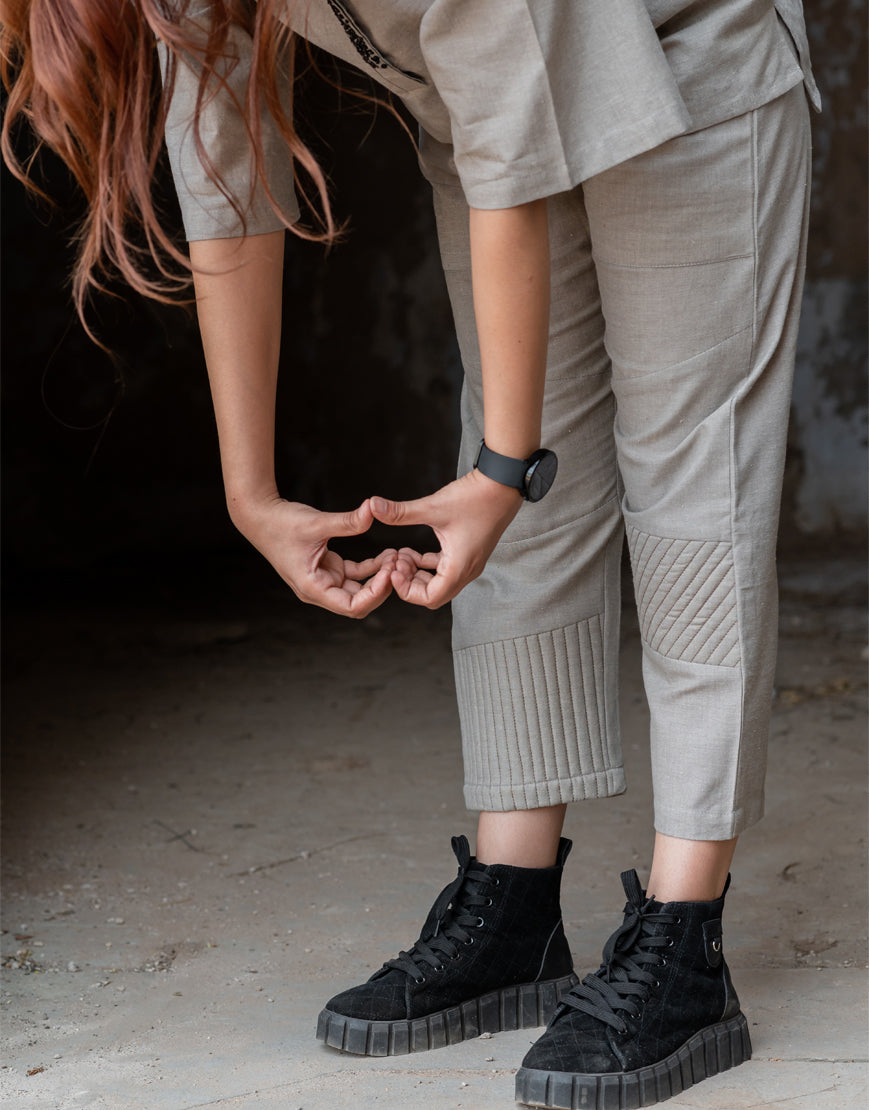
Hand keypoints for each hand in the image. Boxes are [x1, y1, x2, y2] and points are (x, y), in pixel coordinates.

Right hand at [233, 495, 396, 617]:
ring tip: (396, 556)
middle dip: (382, 587)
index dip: (375, 594)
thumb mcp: (317, 523)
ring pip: (360, 588)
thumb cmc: (281, 523)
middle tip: (399, 566)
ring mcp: (325, 580)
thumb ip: (347, 522)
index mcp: (313, 588)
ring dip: (379, 576)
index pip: (352, 606)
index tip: (390, 573)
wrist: (260, 516)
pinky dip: (371, 566)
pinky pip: (355, 573)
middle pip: (359, 602)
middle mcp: (320, 590)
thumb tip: (373, 510)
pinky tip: (386, 554)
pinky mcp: (328, 568)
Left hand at [369, 469, 521, 608]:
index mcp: (459, 567)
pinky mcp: (469, 553)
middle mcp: (467, 570)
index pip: (430, 599)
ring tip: (402, 555)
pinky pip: (445, 570)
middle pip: (434, 595)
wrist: (504, 484)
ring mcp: (470, 563)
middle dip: (410, 583)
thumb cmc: (475, 496)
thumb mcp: (433, 506)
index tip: (393, 569)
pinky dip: (428, 565)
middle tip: (396, 562)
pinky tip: (414, 551)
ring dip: (418, 575)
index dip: (406, 590)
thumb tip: (372, 506)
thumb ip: (401, 512)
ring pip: (439, 584)